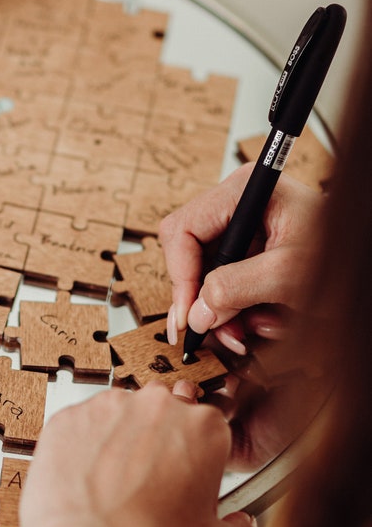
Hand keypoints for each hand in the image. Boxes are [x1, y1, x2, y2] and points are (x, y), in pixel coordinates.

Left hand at [20, 383, 254, 526]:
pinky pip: (80, 424)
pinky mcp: (70, 416)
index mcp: (203, 428)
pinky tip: (86, 478)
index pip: (205, 424)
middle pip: (161, 411)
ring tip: (113, 484)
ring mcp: (108, 407)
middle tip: (149, 480)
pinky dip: (82, 445)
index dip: (195, 451)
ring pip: (118, 414)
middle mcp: (156, 406)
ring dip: (118, 439)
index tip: (185, 470)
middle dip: (157, 438)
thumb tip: (239, 526)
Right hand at [158, 163, 322, 353]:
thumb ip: (237, 290)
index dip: (180, 274)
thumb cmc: (345, 254)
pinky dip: (235, 308)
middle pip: (188, 251)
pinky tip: (258, 321)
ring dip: (220, 308)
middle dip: (199, 295)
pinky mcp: (249, 250)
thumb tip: (196, 313)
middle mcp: (236, 204)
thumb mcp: (290, 275)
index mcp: (244, 191)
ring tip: (242, 335)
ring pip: (204, 271)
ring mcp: (241, 227)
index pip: (184, 229)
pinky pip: (223, 280)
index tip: (187, 314)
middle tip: (209, 331)